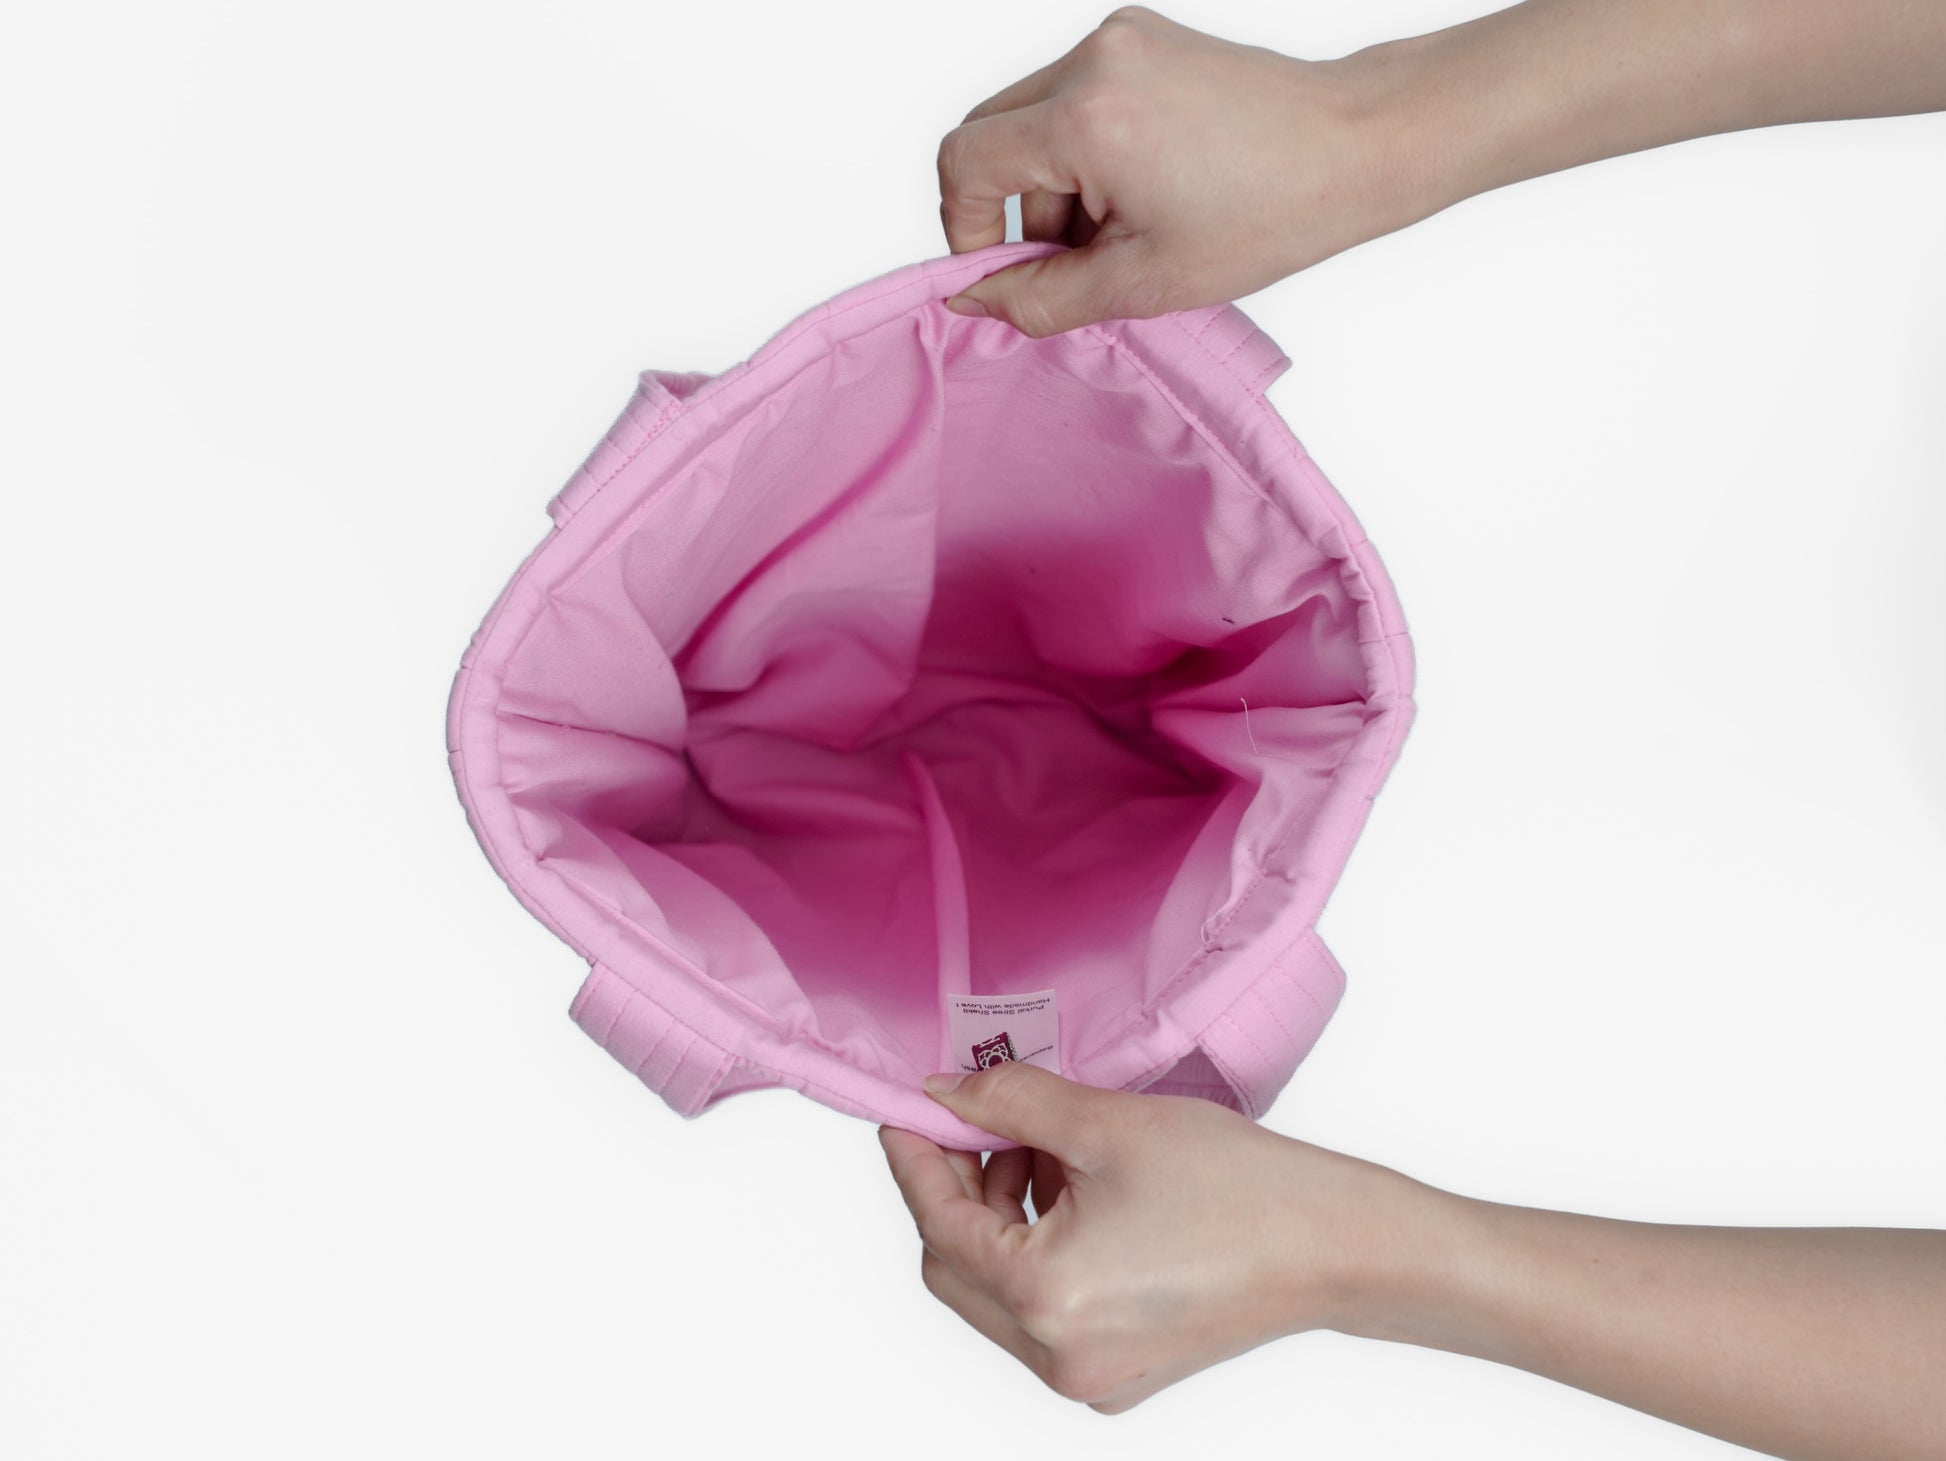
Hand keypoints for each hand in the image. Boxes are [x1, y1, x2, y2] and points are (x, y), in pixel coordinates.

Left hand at [874, 1059, 1429, 1411]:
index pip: (938, 1225)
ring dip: (1002, 1215)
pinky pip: (1043, 1311)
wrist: (1334, 1245)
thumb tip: (944, 1093)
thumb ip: (1009, 1104)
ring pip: (998, 1291)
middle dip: (957, 1190)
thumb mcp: (1105, 1125)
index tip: (908, 1112)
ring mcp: (1090, 1377)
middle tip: (979, 1123)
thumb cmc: (1237, 1187)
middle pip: (957, 1268)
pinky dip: (1041, 1249)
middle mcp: (1058, 1358)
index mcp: (1045, 1300)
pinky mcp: (1119, 1374)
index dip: (916, 1160)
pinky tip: (1076, 1190)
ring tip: (1047, 1147)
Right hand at [934, 5, 1428, 336]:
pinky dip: (1088, 153)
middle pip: (992, 135)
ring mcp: (1119, 38)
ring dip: (1056, 184)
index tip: (1002, 269)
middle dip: (1018, 208)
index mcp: (1086, 116)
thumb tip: (973, 299)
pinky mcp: (1142, 37)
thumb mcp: (1142, 281)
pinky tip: (1143, 190)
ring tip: (1127, 228)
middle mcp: (1095, 59)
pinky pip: (1074, 98)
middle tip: (1078, 258)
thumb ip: (1041, 297)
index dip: (966, 227)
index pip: (964, 161)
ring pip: (1032, 119)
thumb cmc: (1269, 211)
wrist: (1353, 150)